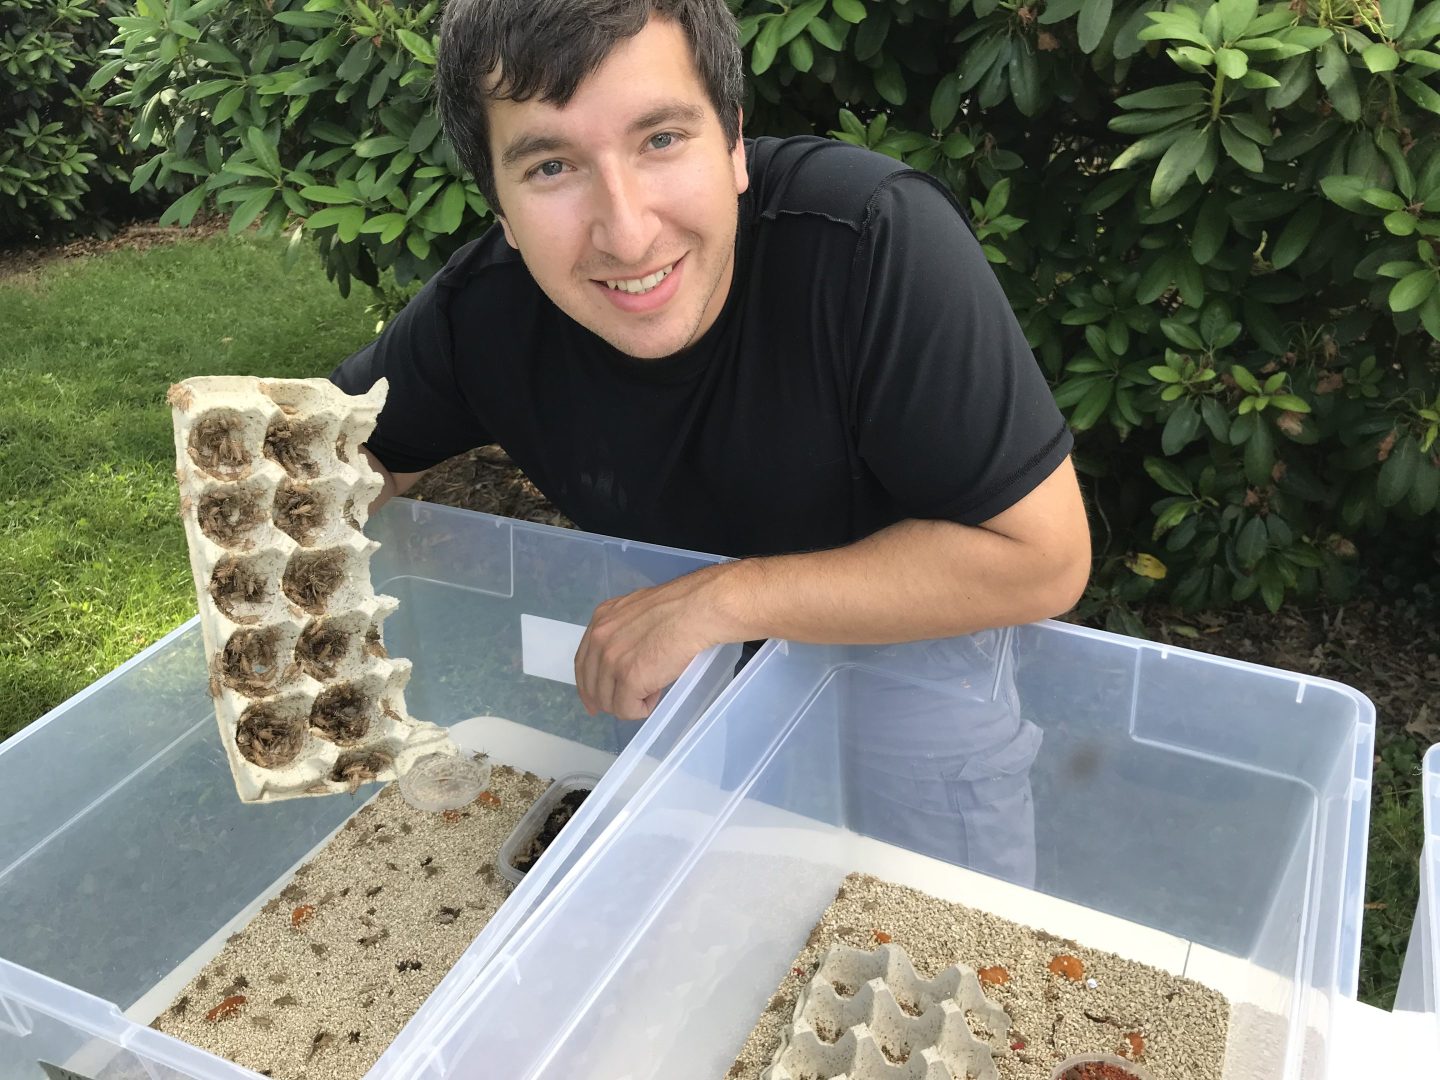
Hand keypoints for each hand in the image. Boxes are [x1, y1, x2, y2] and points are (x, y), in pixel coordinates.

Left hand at [573, 564, 739, 720]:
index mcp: (601, 621)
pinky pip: (627, 709)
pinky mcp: (629, 678)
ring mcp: (612, 660)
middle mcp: (600, 639)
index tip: (594, 701)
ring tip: (652, 689)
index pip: (583, 662)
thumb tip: (625, 657)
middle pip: (591, 685)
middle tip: (628, 703)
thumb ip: (622, 633)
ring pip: (608, 701)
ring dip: (629, 702)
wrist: (695, 611)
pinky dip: (641, 709)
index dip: (588, 686)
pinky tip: (655, 694)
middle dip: (607, 700)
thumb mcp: (637, 612)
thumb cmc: (678, 608)